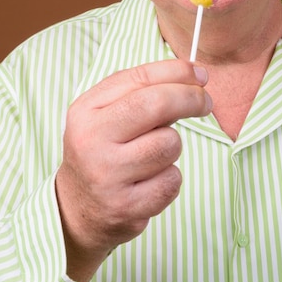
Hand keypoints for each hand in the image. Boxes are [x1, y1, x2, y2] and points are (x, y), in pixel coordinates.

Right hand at [55, 59, 210, 281]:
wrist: (77, 209)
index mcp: (85, 110)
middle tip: (205, 102)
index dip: (177, 72)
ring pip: (169, 144)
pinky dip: (170, 178)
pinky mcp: (126, 206)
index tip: (201, 75)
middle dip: (190, 98)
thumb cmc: (103, 151)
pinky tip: (150, 182)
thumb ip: (141, 93)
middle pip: (156, 105)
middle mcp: (91, 140)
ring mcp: (107, 175)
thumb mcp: (106, 115)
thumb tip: (194, 78)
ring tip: (154, 155)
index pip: (139, 78)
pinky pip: (172, 180)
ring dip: (173, 146)